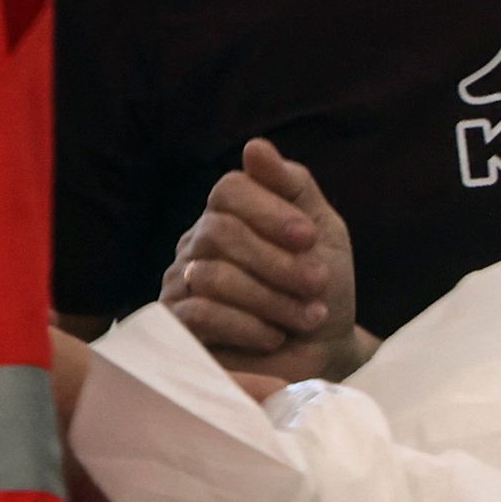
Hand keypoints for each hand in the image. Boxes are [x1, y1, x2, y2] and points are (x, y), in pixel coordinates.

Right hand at [164, 140, 372, 380]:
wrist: (323, 354)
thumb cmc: (322, 290)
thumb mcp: (323, 233)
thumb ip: (293, 187)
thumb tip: (255, 147)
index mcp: (229, 215)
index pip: (230, 190)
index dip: (270, 210)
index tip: (308, 238)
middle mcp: (197, 245)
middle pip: (221, 233)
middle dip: (278, 262)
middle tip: (318, 284)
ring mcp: (181, 285)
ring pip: (212, 276)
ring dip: (272, 298)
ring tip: (307, 316)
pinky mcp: (176, 329)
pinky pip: (199, 316)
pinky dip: (249, 326)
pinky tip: (274, 336)